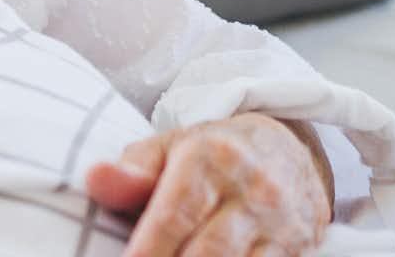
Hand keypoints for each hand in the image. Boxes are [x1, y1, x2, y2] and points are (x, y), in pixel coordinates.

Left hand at [83, 113, 330, 255]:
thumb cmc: (213, 154)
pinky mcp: (301, 248)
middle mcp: (252, 190)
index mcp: (209, 158)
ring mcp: (281, 223)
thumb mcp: (169, 148)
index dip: (148, 250)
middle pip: (209, 251)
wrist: (290, 150)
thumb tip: (93, 180)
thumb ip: (132, 171)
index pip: (174, 216)